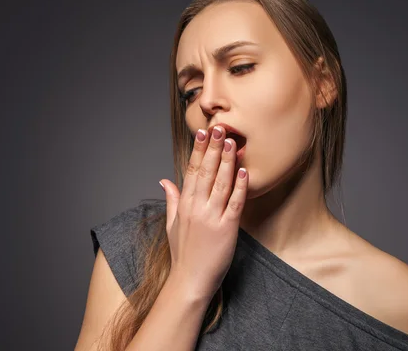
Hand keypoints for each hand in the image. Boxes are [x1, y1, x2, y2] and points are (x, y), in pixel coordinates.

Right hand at [159, 126, 247, 300]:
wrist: (190, 281)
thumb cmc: (183, 253)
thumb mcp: (171, 224)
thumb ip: (171, 199)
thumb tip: (164, 180)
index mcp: (184, 205)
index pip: (191, 171)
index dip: (199, 150)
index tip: (203, 133)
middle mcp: (196, 208)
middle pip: (206, 172)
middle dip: (213, 148)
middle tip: (220, 128)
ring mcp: (211, 217)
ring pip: (221, 183)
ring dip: (227, 161)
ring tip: (232, 142)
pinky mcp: (227, 229)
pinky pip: (235, 203)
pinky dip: (240, 187)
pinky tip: (243, 171)